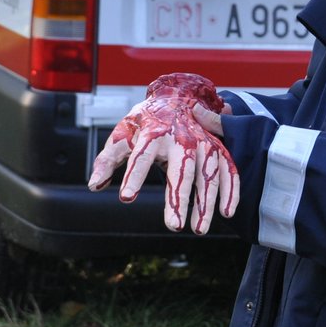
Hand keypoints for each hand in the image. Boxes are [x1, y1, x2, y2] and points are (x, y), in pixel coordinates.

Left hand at [86, 73, 238, 233]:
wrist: (177, 96)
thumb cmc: (147, 121)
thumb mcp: (123, 134)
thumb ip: (107, 159)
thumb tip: (94, 185)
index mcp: (153, 133)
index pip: (141, 156)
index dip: (134, 176)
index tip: (126, 197)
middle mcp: (181, 138)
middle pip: (181, 170)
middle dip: (179, 198)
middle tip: (174, 226)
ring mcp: (203, 143)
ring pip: (207, 174)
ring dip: (205, 203)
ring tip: (199, 229)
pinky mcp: (218, 149)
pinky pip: (229, 170)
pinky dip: (231, 191)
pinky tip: (227, 213)